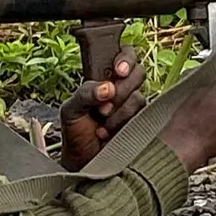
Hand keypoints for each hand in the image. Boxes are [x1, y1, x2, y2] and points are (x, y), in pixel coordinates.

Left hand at [59, 46, 145, 170]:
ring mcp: (132, 105)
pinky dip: (124, 123)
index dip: (125, 58)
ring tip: (102, 123)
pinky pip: (143, 115)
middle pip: (138, 72)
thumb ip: (85, 92)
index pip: (123, 54)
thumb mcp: (71, 109)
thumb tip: (108, 88)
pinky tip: (109, 132)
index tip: (119, 70)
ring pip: (139, 96)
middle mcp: (121, 87)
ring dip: (119, 111)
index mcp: (104, 77)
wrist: (83, 161)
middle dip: (122, 88)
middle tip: (105, 105)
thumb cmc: (75, 133)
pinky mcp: (141, 122)